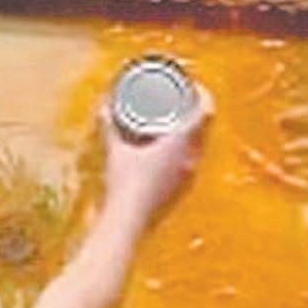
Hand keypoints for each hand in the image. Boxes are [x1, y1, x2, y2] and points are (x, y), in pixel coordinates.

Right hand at [98, 89, 212, 232]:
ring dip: (191, 132)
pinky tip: (172, 152)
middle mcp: (191, 158)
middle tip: (180, 101)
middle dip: (194, 110)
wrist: (129, 221)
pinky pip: (191, 162)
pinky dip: (184, 150)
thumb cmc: (124, 184)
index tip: (192, 86)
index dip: (202, 94)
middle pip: (204, 127)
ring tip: (175, 123)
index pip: (204, 110)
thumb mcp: (116, 150)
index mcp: (181, 142)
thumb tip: (103, 108)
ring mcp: (189, 175)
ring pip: (199, 145)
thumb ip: (109, 127)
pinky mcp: (183, 190)